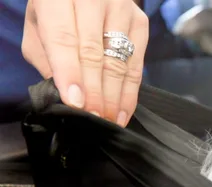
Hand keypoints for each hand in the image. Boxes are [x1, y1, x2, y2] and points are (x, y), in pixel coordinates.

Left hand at [21, 0, 149, 126]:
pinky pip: (137, 64)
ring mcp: (122, 9)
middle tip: (92, 117)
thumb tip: (67, 94)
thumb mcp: (38, 25)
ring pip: (119, 60)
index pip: (64, 38)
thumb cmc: (56, 10)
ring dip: (113, 95)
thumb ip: (47, 57)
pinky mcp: (140, 23)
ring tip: (107, 119)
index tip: (75, 102)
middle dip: (94, 90)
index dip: (70, 72)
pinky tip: (122, 111)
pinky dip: (130, 92)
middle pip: (94, 52)